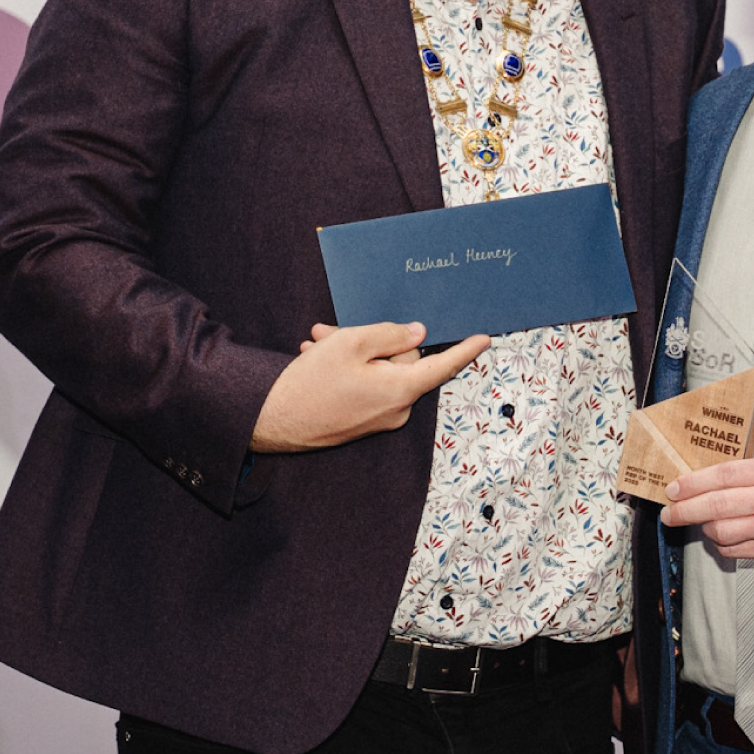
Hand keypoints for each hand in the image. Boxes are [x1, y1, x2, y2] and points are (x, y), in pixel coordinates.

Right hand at [249, 322, 486, 451]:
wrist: (270, 421)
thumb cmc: (311, 381)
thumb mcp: (351, 344)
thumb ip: (389, 335)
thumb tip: (416, 335)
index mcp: (401, 389)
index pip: (441, 365)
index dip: (463, 350)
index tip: (484, 338)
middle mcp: (395, 410)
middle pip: (398, 362)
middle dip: (369, 341)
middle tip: (330, 330)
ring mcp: (378, 420)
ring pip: (377, 372)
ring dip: (350, 353)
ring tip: (316, 343)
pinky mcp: (360, 423)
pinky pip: (365, 388)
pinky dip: (346, 371)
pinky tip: (317, 359)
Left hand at [660, 456, 753, 575]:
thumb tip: (712, 479)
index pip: (724, 475)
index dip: (693, 482)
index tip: (673, 487)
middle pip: (716, 505)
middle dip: (685, 509)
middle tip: (669, 512)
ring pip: (722, 532)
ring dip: (704, 528)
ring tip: (701, 523)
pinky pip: (736, 551)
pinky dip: (722, 545)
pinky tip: (724, 537)